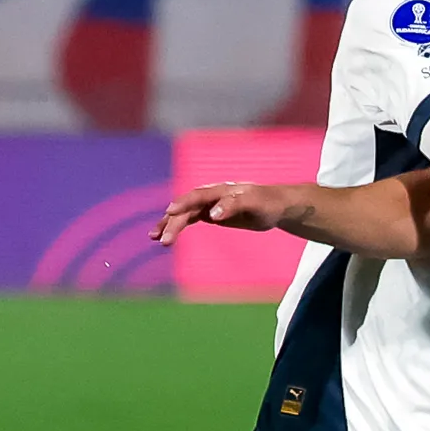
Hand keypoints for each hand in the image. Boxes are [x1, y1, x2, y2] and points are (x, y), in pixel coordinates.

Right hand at [153, 182, 304, 245]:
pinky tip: (166, 237)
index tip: (170, 212)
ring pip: (184, 214)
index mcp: (221, 190)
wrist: (275, 206)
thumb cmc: (267, 203)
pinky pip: (188, 219)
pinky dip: (177, 226)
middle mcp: (211, 195)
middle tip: (163, 240)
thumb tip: (212, 215)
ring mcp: (208, 204)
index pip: (198, 196)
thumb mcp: (255, 204)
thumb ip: (234, 206)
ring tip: (154, 238)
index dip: (184, 204)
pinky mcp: (209, 213)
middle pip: (187, 208)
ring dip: (169, 224)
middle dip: (173, 222)